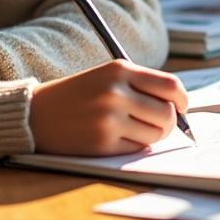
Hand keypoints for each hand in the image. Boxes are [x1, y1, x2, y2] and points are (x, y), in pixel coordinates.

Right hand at [29, 60, 189, 155]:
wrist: (36, 113)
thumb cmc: (78, 95)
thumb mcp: (107, 77)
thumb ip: (142, 86)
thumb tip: (180, 110)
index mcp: (120, 69)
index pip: (171, 86)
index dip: (183, 100)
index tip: (181, 108)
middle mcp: (116, 92)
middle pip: (168, 114)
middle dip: (169, 123)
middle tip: (157, 124)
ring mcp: (109, 119)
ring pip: (156, 134)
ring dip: (151, 136)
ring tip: (131, 129)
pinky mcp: (103, 143)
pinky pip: (138, 149)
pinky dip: (133, 146)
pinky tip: (114, 138)